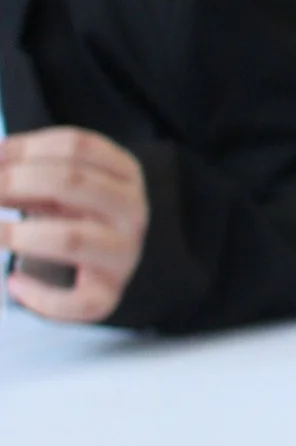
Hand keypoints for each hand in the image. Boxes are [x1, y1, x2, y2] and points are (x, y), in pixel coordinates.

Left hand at [0, 127, 147, 321]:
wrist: (103, 266)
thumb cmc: (73, 217)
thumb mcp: (60, 186)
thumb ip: (27, 172)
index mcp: (125, 173)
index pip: (76, 145)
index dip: (25, 148)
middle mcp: (131, 210)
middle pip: (72, 182)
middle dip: (14, 183)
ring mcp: (123, 253)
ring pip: (69, 239)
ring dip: (17, 235)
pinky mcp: (107, 294)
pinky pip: (74, 300)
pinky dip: (38, 295)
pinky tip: (15, 283)